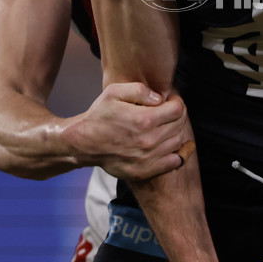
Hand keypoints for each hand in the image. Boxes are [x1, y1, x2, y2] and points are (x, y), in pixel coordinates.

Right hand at [66, 83, 190, 179]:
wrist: (83, 143)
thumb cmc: (99, 115)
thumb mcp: (114, 92)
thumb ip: (140, 90)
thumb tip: (160, 98)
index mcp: (143, 120)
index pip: (178, 109)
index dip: (176, 101)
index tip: (169, 100)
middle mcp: (149, 141)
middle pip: (179, 125)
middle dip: (177, 115)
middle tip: (167, 112)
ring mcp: (148, 158)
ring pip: (178, 142)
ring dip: (175, 132)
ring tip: (164, 126)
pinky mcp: (145, 171)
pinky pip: (174, 162)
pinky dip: (178, 153)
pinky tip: (170, 144)